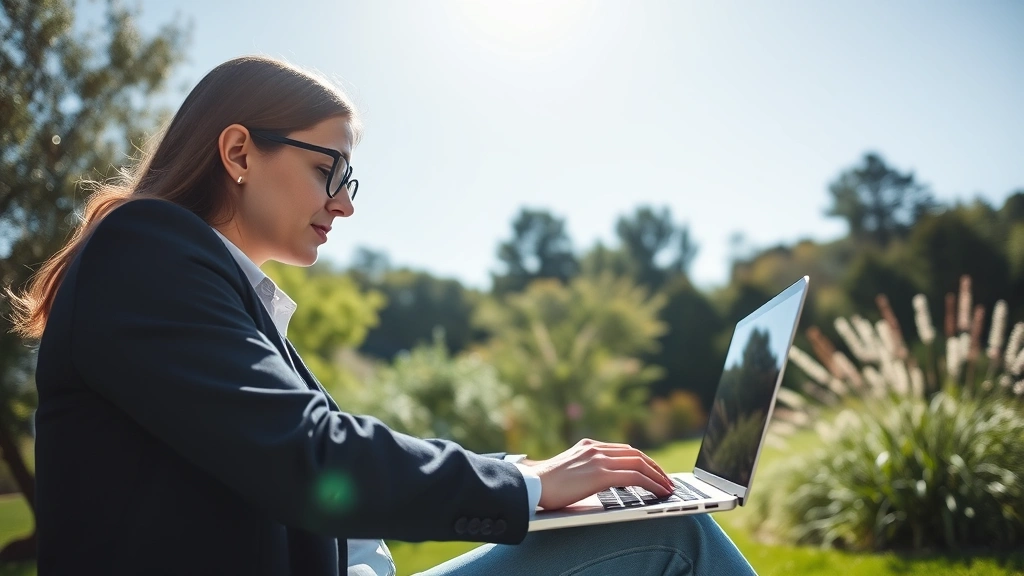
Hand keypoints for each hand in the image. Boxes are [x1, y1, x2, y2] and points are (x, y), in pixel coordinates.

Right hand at [526, 438, 673, 510]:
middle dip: (654, 467)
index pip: (624, 450)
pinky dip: (651, 483)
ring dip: (657, 476)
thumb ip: (585, 469)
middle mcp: (595, 448)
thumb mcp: (569, 469)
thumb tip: (601, 482)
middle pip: (635, 454)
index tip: (653, 471)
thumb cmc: (545, 485)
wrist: (531, 486)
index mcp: (588, 445)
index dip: (642, 460)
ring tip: (667, 487)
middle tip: (666, 479)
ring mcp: (598, 458)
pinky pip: (634, 477)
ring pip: (639, 463)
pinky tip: (658, 492)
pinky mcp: (599, 473)